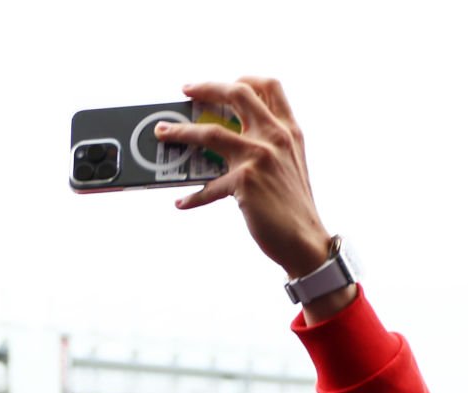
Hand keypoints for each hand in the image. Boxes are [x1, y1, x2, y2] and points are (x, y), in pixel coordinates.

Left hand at [160, 80, 339, 279]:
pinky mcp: (244, 181)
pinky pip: (207, 185)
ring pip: (210, 132)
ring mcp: (259, 156)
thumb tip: (228, 135)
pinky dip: (192, 196)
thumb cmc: (293, 206)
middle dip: (206, 87)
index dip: (244, 78)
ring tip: (163, 132)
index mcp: (288, 130)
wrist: (304, 240)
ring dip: (180, 131)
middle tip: (186, 90)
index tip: (223, 83)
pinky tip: (181, 202)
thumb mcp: (290, 163)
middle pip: (237, 94)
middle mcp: (275, 136)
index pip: (270, 86)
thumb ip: (269, 143)